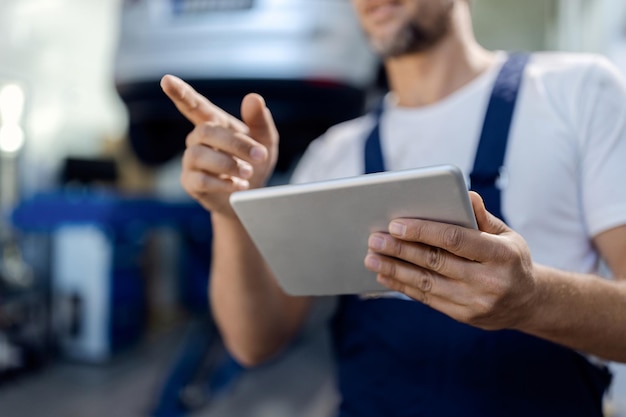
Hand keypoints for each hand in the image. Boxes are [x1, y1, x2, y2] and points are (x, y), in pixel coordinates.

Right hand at [160, 75, 278, 215]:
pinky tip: (238, 185)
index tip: (166, 80)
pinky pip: (199, 180)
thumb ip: (259, 119)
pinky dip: (221, 182)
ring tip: (248, 172)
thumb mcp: (266, 139)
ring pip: (200, 155)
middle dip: (235, 143)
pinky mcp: (190, 183)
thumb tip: (253, 97)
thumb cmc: (255, 162)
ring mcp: (191, 161)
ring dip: (228, 164)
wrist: (252, 195)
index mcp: (214, 122)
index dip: (180, 92)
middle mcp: (198, 139)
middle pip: (206, 131)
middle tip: (259, 155)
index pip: (194, 104)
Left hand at [364, 191, 537, 330]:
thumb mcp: (507, 235)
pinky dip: (403, 286)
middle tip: (375, 239)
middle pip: (435, 262)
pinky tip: (385, 275)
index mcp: (501, 254)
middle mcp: (489, 281)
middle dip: (400, 249)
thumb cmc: (511, 259)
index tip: (396, 224)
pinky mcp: (464, 316)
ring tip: (371, 257)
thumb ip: (482, 217)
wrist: (529, 303)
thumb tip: (464, 194)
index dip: (423, 231)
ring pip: (426, 283)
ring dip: (395, 269)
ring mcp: (475, 302)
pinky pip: (427, 299)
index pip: (455, 240)